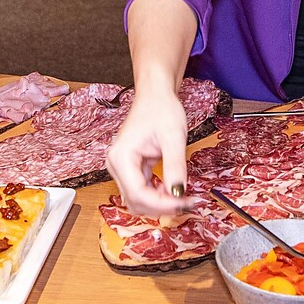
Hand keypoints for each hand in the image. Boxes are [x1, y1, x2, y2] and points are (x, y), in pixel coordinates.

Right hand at [106, 84, 192, 218]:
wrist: (155, 96)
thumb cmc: (161, 109)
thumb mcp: (173, 137)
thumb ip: (175, 166)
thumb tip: (179, 193)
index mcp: (122, 157)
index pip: (138, 193)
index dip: (162, 204)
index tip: (184, 203)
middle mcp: (116, 165)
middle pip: (136, 201)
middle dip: (161, 207)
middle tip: (188, 202)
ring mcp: (122, 169)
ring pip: (137, 201)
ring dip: (159, 204)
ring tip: (181, 196)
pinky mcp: (130, 170)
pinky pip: (141, 192)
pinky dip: (157, 196)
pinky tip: (172, 189)